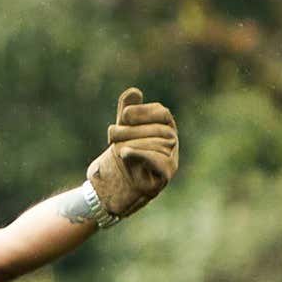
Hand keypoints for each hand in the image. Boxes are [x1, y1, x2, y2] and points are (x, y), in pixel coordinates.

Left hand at [83, 87, 177, 220]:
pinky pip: (157, 160)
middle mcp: (172, 144)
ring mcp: (171, 160)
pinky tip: (124, 153)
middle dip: (130, 130)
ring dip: (130, 144)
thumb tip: (134, 91)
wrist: (110, 190)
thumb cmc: (119, 161)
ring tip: (117, 151)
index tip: (123, 116)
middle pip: (157, 128)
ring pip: (155, 144)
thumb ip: (127, 114)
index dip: (142, 112)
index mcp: (165, 129)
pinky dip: (140, 154)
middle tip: (110, 136)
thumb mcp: (121, 133)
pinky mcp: (165, 175)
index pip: (162, 113)